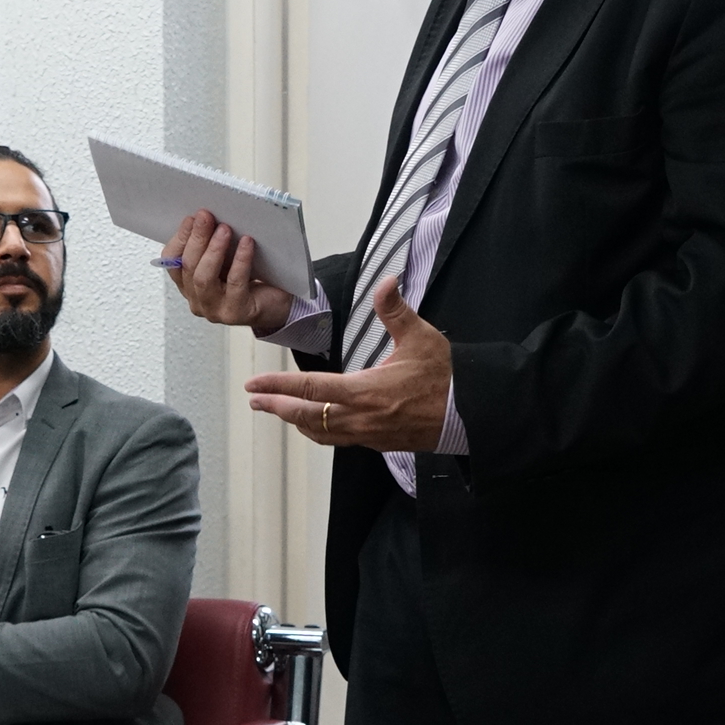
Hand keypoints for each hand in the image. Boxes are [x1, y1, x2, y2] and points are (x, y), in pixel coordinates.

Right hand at [160, 209, 293, 333]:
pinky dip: (240, 260)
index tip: (191, 217)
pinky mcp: (235, 313)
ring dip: (213, 250)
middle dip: (196, 238)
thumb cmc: (251, 279)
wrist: (278, 302)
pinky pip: (235, 283)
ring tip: (225, 229)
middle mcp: (197, 300)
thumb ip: (212, 244)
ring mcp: (214, 310)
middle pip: (188, 267)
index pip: (172, 263)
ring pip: (203, 278)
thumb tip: (207, 217)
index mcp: (189, 285)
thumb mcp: (226, 258)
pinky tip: (247, 243)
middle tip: (206, 216)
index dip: (180, 239)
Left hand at [243, 275, 450, 453]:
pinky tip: (313, 424)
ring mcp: (368, 434)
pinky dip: (318, 431)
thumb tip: (385, 281)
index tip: (254, 386)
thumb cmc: (447, 377)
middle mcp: (361, 418)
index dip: (279, 387)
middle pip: (307, 416)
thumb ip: (396, 311)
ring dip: (295, 421)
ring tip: (276, 410)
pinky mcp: (377, 443)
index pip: (311, 389)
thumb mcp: (421, 338)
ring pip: (320, 432)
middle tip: (253, 401)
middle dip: (277, 407)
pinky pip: (338, 440)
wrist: (470, 414)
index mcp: (366, 391)